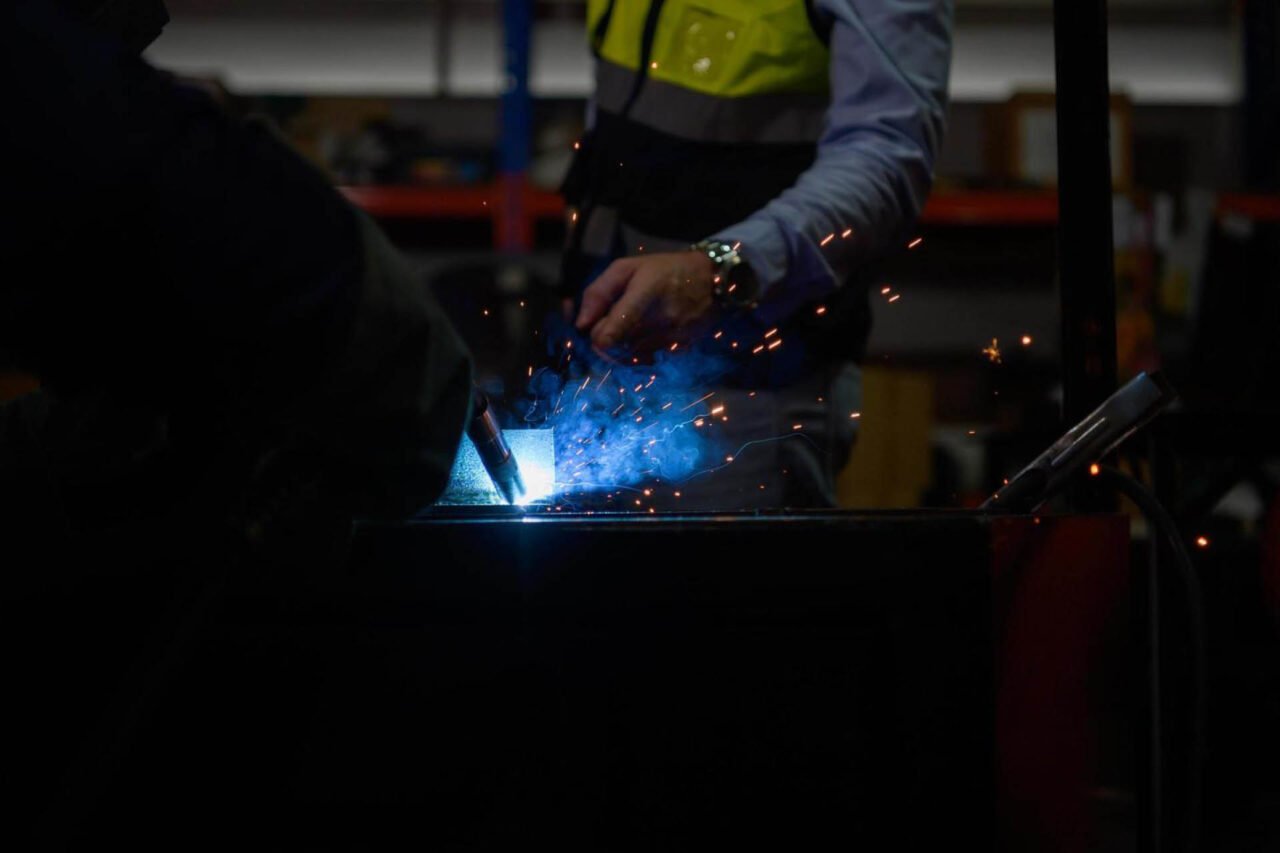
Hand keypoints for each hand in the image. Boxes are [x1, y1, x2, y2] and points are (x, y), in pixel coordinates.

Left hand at [575, 251, 716, 354]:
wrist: (714, 280)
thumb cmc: (666, 270)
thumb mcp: (628, 267)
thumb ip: (599, 292)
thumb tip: (581, 323)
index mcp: (644, 294)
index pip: (610, 334)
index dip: (596, 337)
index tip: (596, 328)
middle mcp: (660, 321)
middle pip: (615, 350)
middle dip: (607, 340)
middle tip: (611, 323)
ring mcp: (673, 338)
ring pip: (630, 357)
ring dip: (623, 346)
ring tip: (633, 325)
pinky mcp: (681, 350)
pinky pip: (649, 358)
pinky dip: (642, 350)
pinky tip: (650, 333)